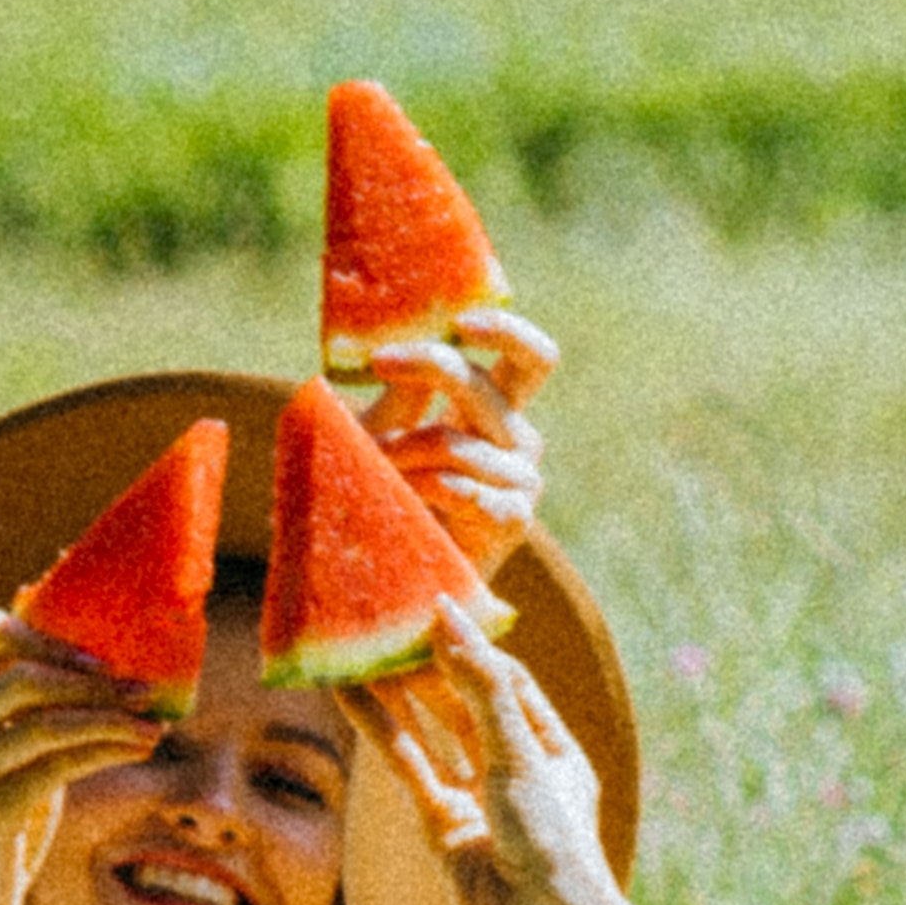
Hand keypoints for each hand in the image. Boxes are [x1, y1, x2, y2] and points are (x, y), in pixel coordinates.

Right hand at [0, 614, 170, 904]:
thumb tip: (104, 677)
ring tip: (155, 725)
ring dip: (109, 718)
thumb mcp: (9, 768)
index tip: (101, 657)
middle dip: (92, 681)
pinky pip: (57, 767)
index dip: (47, 635)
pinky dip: (105, 752)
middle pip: (23, 678)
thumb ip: (33, 724)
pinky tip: (138, 750)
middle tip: (145, 689)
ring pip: (45, 722)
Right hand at [339, 595, 608, 904]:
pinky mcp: (440, 826)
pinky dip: (380, 731)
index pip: (509, 682)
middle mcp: (516, 773)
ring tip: (362, 645)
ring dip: (400, 692)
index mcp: (555, 752)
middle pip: (467, 703)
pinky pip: (407, 767)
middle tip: (390, 620)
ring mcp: (476, 800)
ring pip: (432, 733)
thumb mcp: (519, 752)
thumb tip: (449, 619)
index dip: (472, 647)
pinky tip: (350, 694)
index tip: (434, 609)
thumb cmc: (549, 839)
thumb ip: (482, 687)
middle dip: (430, 664)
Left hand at [350, 304, 555, 567]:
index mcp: (499, 410)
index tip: (458, 323)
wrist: (403, 581)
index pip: (532, 356)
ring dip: (401, 452)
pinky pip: (463, 488)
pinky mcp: (516, 521)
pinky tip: (405, 503)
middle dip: (433, 364)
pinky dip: (422, 491)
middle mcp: (518, 440)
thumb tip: (408, 352)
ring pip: (456, 440)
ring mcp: (523, 481)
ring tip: (374, 471)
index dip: (507, 330)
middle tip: (380, 363)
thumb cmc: (391, 501)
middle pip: (493, 382)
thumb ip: (405, 397)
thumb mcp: (387, 438)